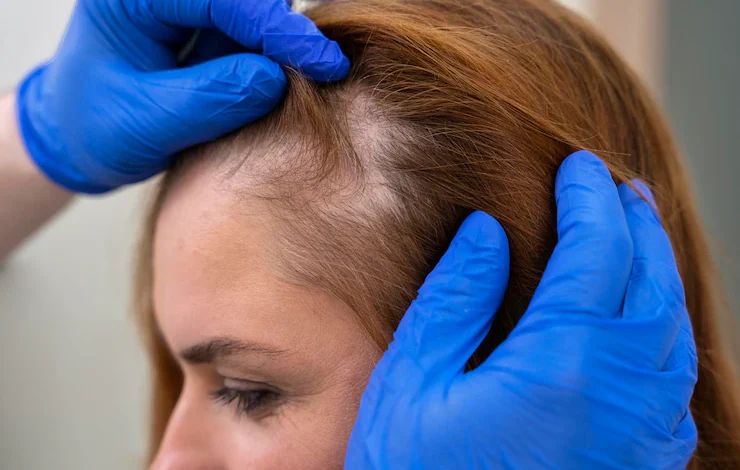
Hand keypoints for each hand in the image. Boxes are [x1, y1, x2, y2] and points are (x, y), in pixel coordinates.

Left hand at [16, 0, 348, 193]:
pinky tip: (279, 81)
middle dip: (285, 32)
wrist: (78, 136)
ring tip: (300, 83)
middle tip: (321, 75)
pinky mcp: (203, 22)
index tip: (325, 64)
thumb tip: (276, 77)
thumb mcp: (148, 123)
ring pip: (256, 9)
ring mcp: (187, 6)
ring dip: (281, 43)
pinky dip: (273, 53)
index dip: (279, 30)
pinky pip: (252, 29)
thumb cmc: (97, 128)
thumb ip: (211, 98)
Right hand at [346, 151, 697, 468]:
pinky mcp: (641, 461)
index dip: (590, 200)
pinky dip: (663, 326)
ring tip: (636, 235)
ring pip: (673, 327)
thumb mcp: (414, 383)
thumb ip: (456, 299)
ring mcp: (641, 432)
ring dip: (657, 269)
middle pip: (649, 280)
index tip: (580, 166)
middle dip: (635, 223)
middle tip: (617, 187)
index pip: (597, 252)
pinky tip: (641, 317)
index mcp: (561, 364)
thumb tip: (487, 232)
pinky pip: (674, 376)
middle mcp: (620, 393)